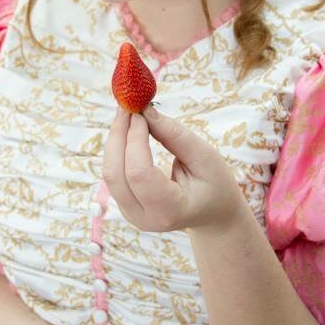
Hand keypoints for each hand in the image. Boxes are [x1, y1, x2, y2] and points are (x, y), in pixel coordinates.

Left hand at [102, 105, 245, 233]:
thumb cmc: (215, 185)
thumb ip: (175, 136)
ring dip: (115, 140)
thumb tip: (146, 112)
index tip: (141, 113)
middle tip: (127, 106)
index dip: (135, 139)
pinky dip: (118, 148)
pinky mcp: (125, 204)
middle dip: (117, 136)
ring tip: (128, 114)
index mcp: (169, 211)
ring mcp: (131, 214)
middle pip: (115, 174)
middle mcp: (144, 218)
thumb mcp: (205, 158)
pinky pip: (114, 173)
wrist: (213, 213)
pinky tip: (129, 130)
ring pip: (110, 173)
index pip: (139, 173)